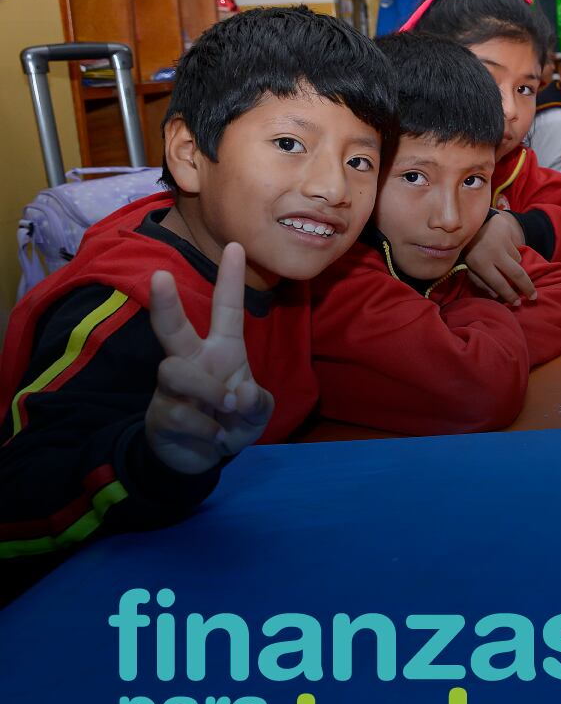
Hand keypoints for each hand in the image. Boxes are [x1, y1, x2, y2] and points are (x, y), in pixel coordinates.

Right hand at [145, 243, 274, 474]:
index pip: (226, 310)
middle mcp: (193, 360)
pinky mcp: (159, 413)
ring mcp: (171, 387)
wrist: (204, 458)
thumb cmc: (233, 420)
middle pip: (172, 327)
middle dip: (165, 303)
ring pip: (175, 371)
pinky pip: (179, 414)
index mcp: (222, 350)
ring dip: (207, 391)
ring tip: (226, 410)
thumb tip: (241, 394)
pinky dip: (206, 430)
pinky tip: (215, 438)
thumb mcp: (257, 412)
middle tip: (159, 276)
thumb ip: (258, 403)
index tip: (235, 246)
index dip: (230, 280)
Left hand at [463, 211, 536, 304]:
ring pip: (517, 260)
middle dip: (527, 287)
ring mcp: (503, 242)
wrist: (469, 221)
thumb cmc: (468, 248)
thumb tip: (496, 296)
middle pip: (517, 274)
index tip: (517, 303)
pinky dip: (512, 251)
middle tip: (533, 296)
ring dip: (514, 264)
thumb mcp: (468, 267)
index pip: (499, 284)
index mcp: (480, 264)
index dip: (510, 296)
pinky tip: (502, 247)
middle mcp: (494, 253)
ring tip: (504, 261)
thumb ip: (480, 282)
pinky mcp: (509, 232)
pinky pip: (516, 247)